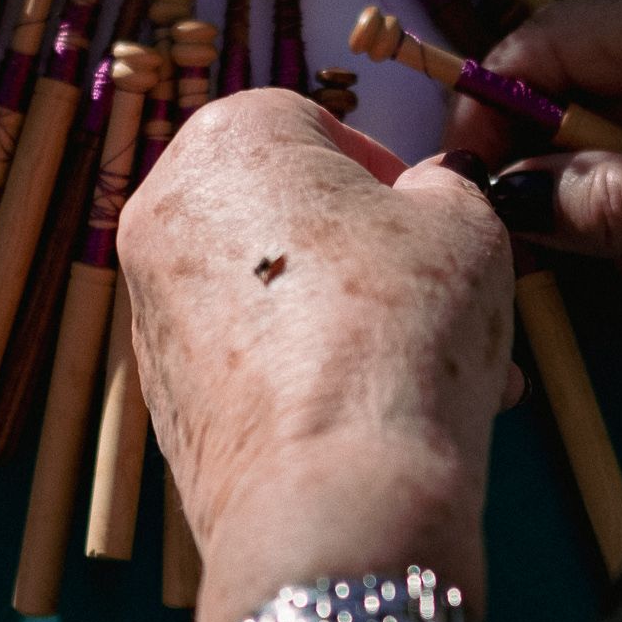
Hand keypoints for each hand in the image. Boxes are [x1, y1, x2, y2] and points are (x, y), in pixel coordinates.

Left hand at [118, 88, 512, 621]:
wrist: (334, 499)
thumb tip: (435, 189)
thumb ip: (449, 186)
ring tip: (453, 374)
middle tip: (448, 296)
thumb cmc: (401, 329)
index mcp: (227, 140)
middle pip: (289, 214)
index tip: (435, 222)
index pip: (314, 122)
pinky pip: (255, 361)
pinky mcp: (165, 402)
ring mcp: (154, 315)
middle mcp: (165, 216)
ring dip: (359, 320)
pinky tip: (391, 415)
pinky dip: (316, 374)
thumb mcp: (466, 222)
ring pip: (277, 295)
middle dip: (377, 255)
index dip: (389, 171)